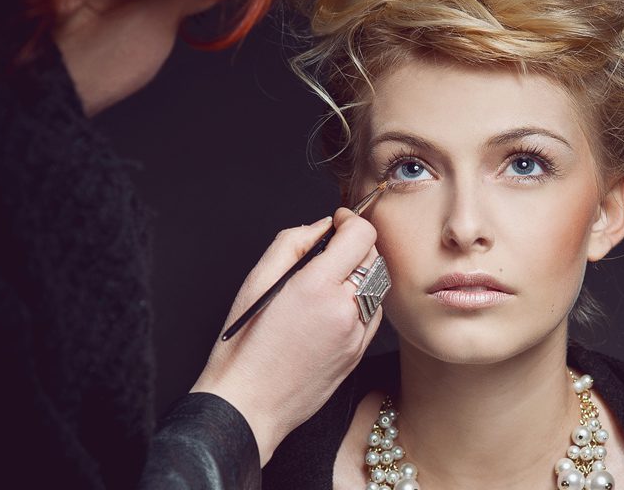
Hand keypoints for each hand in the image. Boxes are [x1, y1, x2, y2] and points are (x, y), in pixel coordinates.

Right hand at [190, 207, 383, 464]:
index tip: (338, 223)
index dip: (351, 221)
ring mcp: (355, 334)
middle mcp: (344, 309)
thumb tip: (321, 227)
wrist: (250, 404)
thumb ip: (292, 243)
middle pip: (373, 257)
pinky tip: (336, 306)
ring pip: (379, 285)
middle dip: (357, 244)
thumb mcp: (256, 282)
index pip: (361, 236)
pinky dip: (363, 300)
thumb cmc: (244, 346)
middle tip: (332, 248)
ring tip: (333, 278)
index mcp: (317, 286)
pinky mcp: (359, 353)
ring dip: (363, 272)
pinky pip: (374, 314)